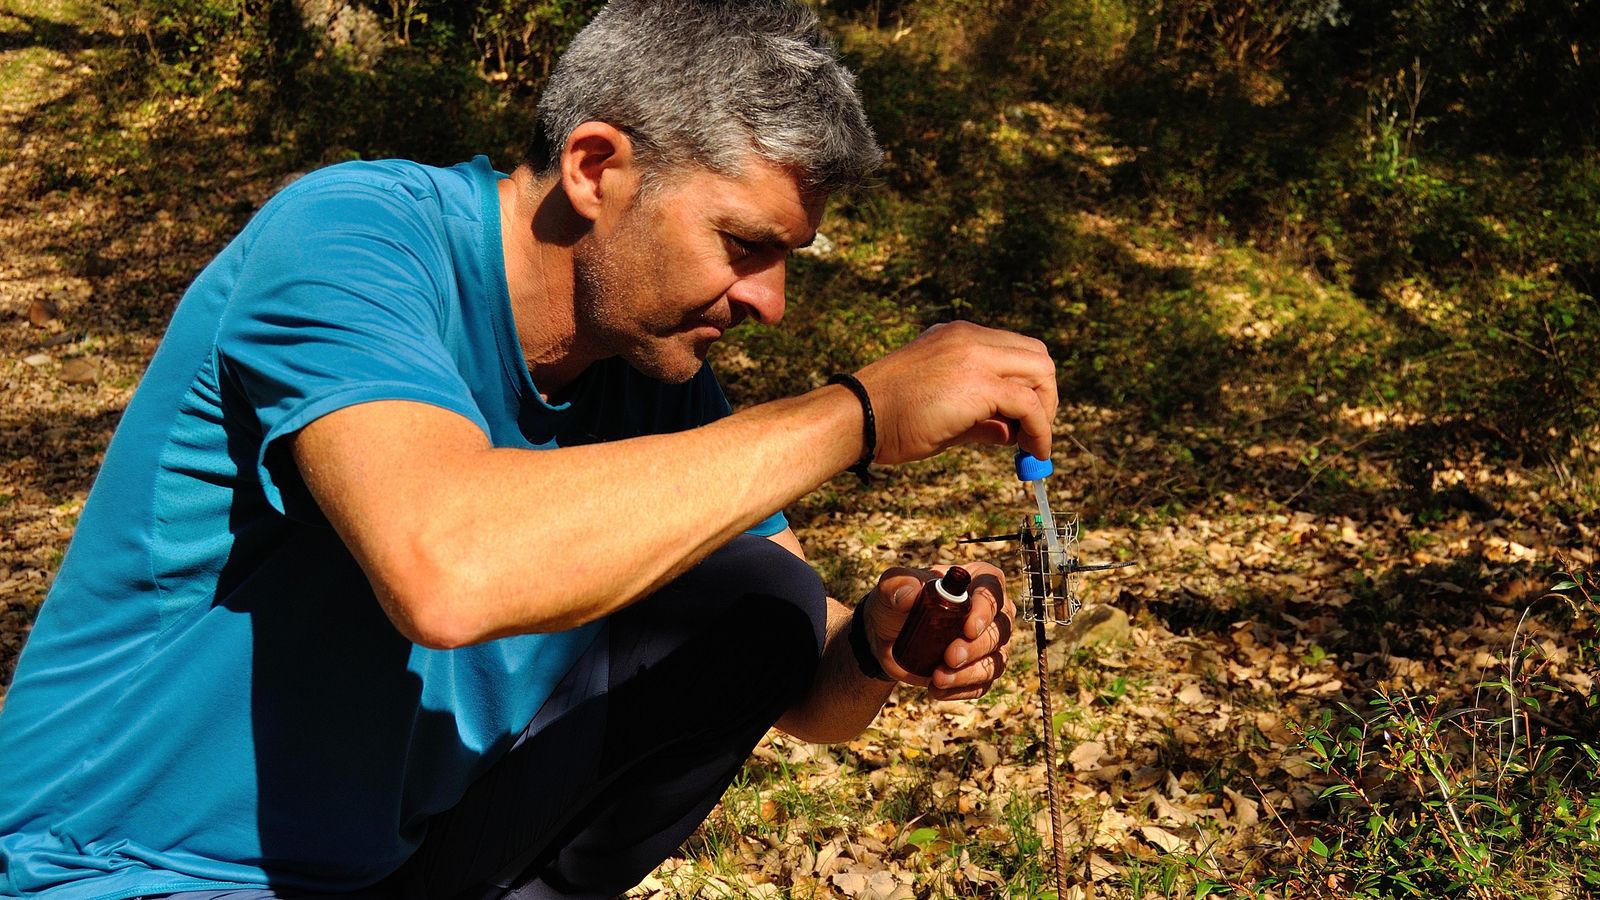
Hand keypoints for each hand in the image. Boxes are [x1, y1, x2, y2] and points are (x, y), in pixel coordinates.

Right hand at [853, 321, 1057, 464]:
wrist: (857, 417)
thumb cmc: (889, 417)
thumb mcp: (943, 408)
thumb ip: (982, 415)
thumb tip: (1015, 432)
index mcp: (958, 337)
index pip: (1015, 350)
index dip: (1029, 384)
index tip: (1024, 418)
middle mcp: (969, 338)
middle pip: (1037, 355)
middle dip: (1046, 395)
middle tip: (1035, 431)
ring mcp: (974, 355)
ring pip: (1041, 372)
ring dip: (1046, 411)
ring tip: (1032, 444)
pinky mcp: (978, 383)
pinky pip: (1029, 404)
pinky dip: (1040, 429)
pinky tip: (1032, 451)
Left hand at [864, 561, 1014, 700]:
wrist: (887, 638)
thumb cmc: (895, 604)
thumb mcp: (889, 589)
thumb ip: (896, 583)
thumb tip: (911, 590)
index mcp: (975, 580)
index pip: (992, 588)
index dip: (986, 608)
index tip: (969, 628)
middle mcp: (990, 611)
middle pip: (1000, 628)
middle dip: (977, 647)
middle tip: (950, 657)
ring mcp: (988, 643)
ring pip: (997, 660)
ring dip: (970, 673)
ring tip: (937, 679)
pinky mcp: (979, 669)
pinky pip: (982, 684)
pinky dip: (961, 690)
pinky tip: (937, 690)